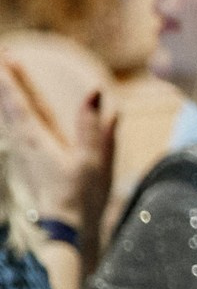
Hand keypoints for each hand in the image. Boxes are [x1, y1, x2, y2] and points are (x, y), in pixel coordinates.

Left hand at [0, 63, 113, 234]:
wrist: (65, 233)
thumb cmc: (81, 197)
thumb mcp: (93, 161)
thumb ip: (92, 125)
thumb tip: (95, 92)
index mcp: (38, 139)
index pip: (20, 101)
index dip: (11, 77)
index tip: (5, 55)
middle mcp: (24, 144)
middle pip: (8, 107)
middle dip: (3, 83)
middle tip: (0, 59)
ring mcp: (22, 156)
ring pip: (8, 120)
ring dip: (5, 100)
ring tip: (3, 83)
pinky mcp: (26, 166)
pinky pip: (14, 133)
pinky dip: (10, 119)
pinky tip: (14, 118)